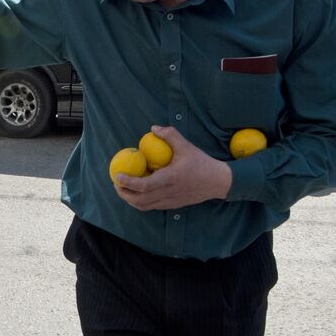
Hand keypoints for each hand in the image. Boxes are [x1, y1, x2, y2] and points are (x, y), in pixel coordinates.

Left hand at [115, 126, 232, 210]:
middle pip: (138, 200)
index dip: (127, 182)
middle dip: (123, 193)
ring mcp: (169, 202)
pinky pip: (151, 206)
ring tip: (123, 188)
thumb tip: (153, 128)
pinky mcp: (172, 206)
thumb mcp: (186, 146)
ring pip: (143, 206)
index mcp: (169, 179)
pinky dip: (140, 201)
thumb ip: (170, 135)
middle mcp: (167, 193)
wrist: (219, 182)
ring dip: (130, 199)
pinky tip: (138, 191)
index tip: (117, 175)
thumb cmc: (202, 163)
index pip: (143, 186)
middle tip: (116, 183)